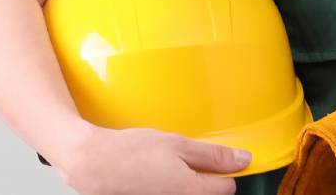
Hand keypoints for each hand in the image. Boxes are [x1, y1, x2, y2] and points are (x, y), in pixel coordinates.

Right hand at [57, 124, 252, 194]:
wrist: (92, 164)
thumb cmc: (131, 152)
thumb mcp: (177, 145)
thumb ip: (212, 155)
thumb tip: (243, 159)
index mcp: (192, 192)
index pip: (227, 188)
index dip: (224, 169)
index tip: (216, 157)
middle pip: (206, 193)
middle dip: (203, 176)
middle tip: (186, 158)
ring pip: (187, 193)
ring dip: (184, 180)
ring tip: (165, 164)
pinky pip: (169, 194)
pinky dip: (166, 184)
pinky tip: (152, 172)